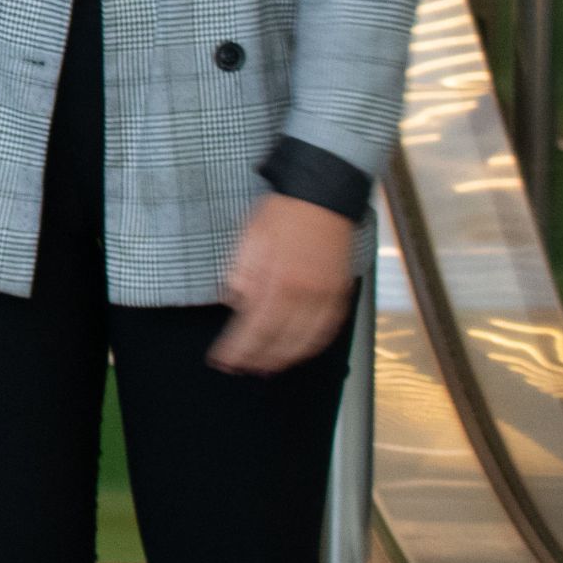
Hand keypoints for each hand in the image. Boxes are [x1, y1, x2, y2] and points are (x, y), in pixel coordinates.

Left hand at [213, 193, 356, 372]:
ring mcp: (325, 295)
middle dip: (257, 359)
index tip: (222, 360)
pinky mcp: (339, 292)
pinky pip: (328, 329)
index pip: (253, 327)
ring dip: (284, 359)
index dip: (237, 349)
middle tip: (240, 369)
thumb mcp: (250, 236)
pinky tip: (299, 351)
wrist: (322, 194)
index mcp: (277, 279)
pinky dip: (312, 346)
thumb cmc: (284, 212)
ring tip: (266, 368)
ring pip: (305, 341)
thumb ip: (242, 271)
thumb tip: (234, 301)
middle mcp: (304, 293)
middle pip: (278, 340)